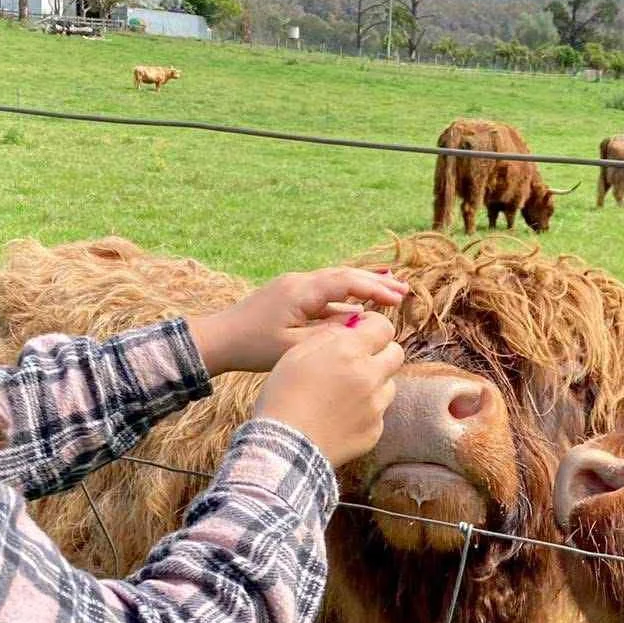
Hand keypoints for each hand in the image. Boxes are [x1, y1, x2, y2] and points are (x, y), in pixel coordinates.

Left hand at [186, 266, 407, 376]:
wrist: (219, 339)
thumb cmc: (254, 347)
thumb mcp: (295, 346)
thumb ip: (330, 334)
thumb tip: (360, 322)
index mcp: (301, 291)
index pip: (346, 281)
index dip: (375, 288)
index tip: (398, 298)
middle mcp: (299, 282)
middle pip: (344, 275)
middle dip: (375, 282)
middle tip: (404, 291)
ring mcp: (293, 286)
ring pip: (335, 282)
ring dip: (362, 287)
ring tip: (390, 293)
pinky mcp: (289, 296)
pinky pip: (324, 292)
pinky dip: (345, 296)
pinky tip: (359, 305)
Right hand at [252, 311, 404, 466]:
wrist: (284, 446)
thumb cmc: (283, 396)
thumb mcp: (296, 353)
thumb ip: (328, 336)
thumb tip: (350, 329)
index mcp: (350, 352)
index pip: (384, 327)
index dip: (373, 326)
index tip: (362, 331)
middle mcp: (370, 377)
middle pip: (396, 354)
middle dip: (381, 352)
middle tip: (359, 360)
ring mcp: (376, 406)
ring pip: (389, 385)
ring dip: (375, 383)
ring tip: (346, 392)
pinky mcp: (374, 430)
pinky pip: (379, 413)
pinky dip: (366, 411)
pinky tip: (342, 416)